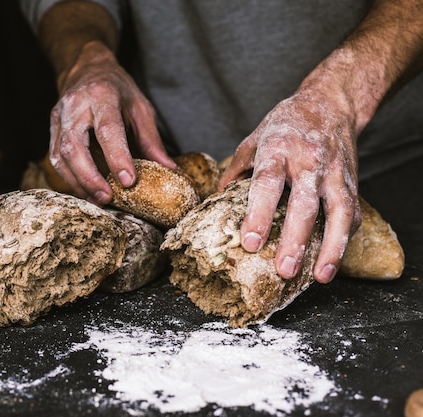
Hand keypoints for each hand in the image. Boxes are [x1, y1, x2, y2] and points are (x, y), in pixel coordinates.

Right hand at [49, 41, 175, 203]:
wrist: (86, 69)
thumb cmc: (117, 90)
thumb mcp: (140, 107)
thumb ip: (151, 139)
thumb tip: (169, 169)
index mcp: (101, 94)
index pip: (108, 129)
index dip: (117, 157)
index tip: (128, 181)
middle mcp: (75, 105)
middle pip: (75, 146)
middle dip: (90, 177)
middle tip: (107, 198)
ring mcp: (58, 117)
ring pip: (60, 156)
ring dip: (78, 182)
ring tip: (98, 200)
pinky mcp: (52, 128)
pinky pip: (55, 158)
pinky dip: (70, 178)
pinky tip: (86, 191)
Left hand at [219, 88, 362, 283]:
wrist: (331, 103)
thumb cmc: (287, 123)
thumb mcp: (254, 138)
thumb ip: (235, 169)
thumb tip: (217, 198)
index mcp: (278, 149)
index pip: (266, 184)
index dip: (259, 214)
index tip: (251, 243)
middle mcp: (308, 161)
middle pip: (303, 204)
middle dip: (294, 240)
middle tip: (284, 270)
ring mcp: (334, 173)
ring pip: (338, 213)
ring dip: (330, 248)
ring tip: (319, 276)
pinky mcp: (352, 182)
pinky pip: (352, 214)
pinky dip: (344, 239)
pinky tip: (332, 261)